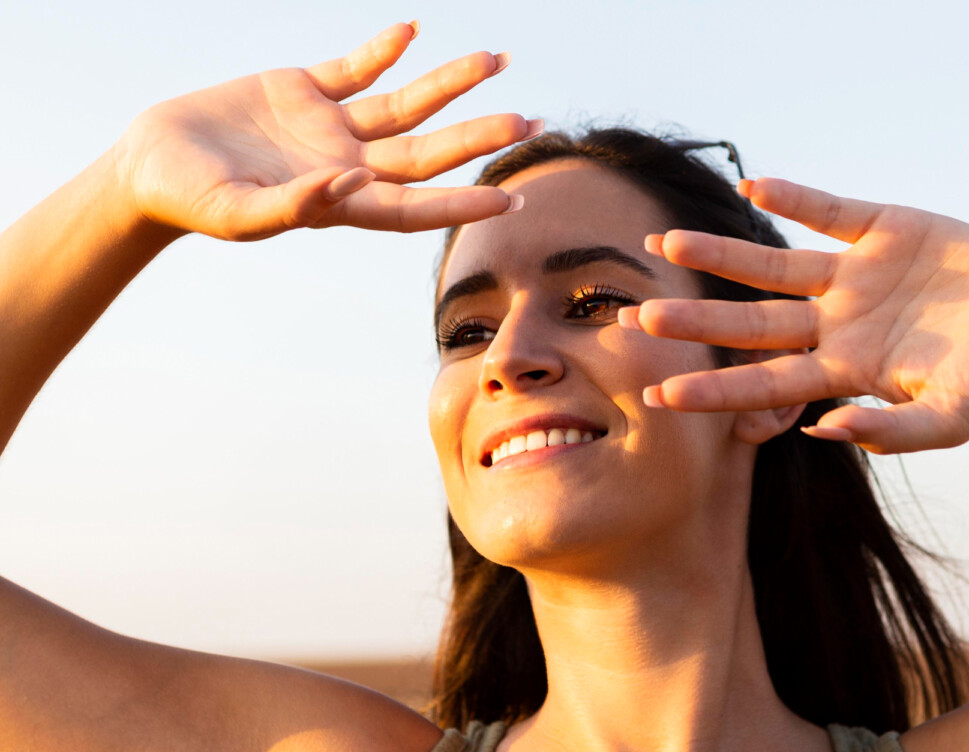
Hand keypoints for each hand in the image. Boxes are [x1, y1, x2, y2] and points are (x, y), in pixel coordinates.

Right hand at [111, 23, 535, 240]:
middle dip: (477, 136)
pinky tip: (411, 32)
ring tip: (496, 60)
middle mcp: (346, 165)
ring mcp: (329, 126)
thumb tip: (352, 185)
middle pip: (427, 151)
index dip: (461, 203)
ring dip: (449, 83)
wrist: (149, 163)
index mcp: (339, 204)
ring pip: (405, 104)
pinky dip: (383, 50)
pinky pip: (356, 67)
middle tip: (529, 122)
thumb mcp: (236, 211)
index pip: (415, 206)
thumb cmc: (188, 199)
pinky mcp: (304, 89)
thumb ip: (294, 205)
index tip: (510, 199)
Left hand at [620, 177, 968, 453]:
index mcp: (844, 370)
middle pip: (750, 324)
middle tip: (639, 320)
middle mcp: (835, 322)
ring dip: (720, 256)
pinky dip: (794, 195)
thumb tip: (823, 431)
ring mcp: (853, 274)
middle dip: (697, 323)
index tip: (660, 396)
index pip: (765, 382)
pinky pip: (827, 210)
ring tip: (665, 244)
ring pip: (772, 264)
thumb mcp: (952, 419)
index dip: (714, 391)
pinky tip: (752, 184)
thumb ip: (892, 432)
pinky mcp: (881, 228)